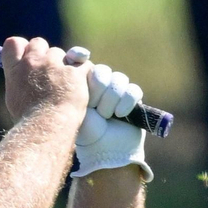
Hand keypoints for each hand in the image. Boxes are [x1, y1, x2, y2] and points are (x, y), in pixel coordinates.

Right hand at [2, 36, 88, 121]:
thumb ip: (19, 80)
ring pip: (64, 54)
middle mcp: (33, 62)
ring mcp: (54, 65)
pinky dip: (84, 74)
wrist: (45, 127)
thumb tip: (22, 75)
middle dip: (46, 54)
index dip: (23, 48)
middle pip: (39, 43)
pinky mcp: (74, 72)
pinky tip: (80, 88)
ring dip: (66, 66)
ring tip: (67, 88)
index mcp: (15, 69)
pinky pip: (84, 65)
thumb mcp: (15, 98)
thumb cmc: (29, 119)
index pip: (14, 43)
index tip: (29, 57)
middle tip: (51, 73)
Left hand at [71, 55, 151, 180]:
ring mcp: (117, 90)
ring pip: (118, 79)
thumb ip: (74, 85)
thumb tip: (77, 58)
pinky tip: (120, 115)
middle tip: (93, 108)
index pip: (82, 60)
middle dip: (98, 90)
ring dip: (111, 99)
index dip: (80, 57)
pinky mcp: (132, 98)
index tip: (80, 58)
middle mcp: (99, 84)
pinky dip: (126, 102)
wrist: (105, 150)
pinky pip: (133, 90)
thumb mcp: (74, 108)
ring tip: (106, 115)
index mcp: (81, 83)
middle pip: (102, 71)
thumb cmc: (85, 131)